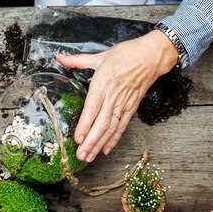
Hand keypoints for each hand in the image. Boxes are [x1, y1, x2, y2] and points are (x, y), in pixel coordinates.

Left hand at [56, 30, 178, 161]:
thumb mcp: (100, 56)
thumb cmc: (126, 54)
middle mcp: (113, 97)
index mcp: (102, 84)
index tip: (77, 139)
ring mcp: (124, 104)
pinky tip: (106, 149)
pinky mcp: (132, 107)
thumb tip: (60, 58)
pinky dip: (114, 139)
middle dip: (90, 142)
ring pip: (110, 128)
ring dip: (100, 144)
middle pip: (101, 124)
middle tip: (80, 156)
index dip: (85, 125)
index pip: (91, 109)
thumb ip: (78, 60)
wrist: (152, 56)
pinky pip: (122, 126)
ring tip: (90, 157)